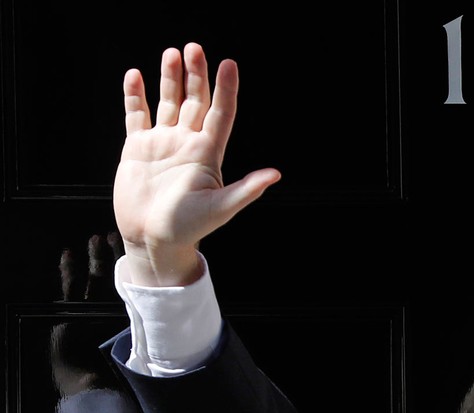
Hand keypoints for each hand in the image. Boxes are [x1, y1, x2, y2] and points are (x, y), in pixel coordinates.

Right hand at [113, 42, 280, 286]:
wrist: (153, 240)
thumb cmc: (189, 228)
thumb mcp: (222, 208)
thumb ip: (246, 189)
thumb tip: (275, 174)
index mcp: (208, 154)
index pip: (221, 114)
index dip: (225, 90)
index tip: (229, 64)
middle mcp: (187, 144)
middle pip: (195, 101)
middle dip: (196, 75)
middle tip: (195, 48)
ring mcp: (162, 144)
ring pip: (168, 103)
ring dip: (169, 79)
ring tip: (171, 53)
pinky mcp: (138, 149)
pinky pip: (137, 116)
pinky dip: (135, 96)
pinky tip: (136, 76)